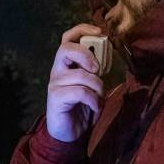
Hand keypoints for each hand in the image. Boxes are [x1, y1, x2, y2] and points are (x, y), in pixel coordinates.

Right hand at [46, 24, 104, 142]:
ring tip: (99, 98)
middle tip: (97, 68)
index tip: (99, 32)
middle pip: (65, 49)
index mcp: (66, 64)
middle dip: (86, 55)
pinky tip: (95, 107)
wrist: (68, 133)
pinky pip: (81, 92)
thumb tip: (108, 54)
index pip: (67, 38)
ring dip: (97, 87)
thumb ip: (95, 70)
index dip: (81, 29)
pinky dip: (94, 100)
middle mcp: (57, 70)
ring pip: (80, 75)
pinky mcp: (56, 98)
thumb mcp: (92, 85)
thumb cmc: (81, 107)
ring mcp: (55, 84)